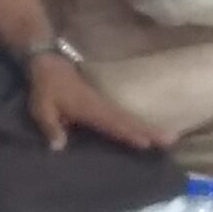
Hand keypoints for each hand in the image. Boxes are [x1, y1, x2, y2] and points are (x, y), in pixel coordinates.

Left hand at [27, 54, 163, 152]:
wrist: (49, 63)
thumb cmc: (46, 87)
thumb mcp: (41, 108)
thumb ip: (50, 127)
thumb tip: (59, 147)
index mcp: (89, 107)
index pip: (112, 122)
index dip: (128, 133)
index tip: (146, 142)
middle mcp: (102, 106)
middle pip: (128, 120)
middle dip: (149, 130)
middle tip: (171, 140)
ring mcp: (104, 103)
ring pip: (129, 117)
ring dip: (148, 127)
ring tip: (168, 137)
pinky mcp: (103, 103)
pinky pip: (122, 116)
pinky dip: (136, 124)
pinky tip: (146, 132)